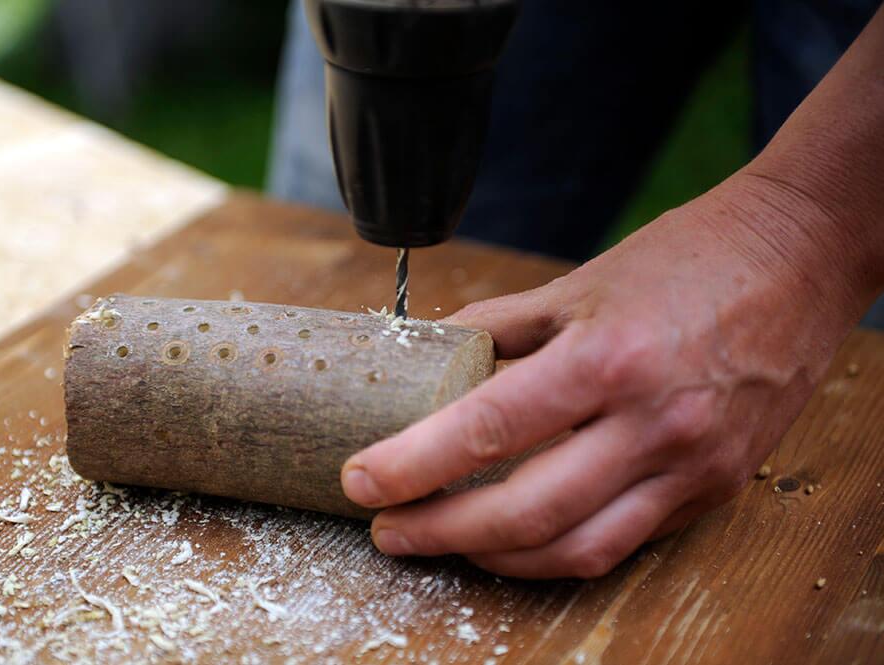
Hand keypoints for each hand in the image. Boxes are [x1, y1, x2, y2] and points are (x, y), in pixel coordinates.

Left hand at [340, 174, 865, 578]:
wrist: (797, 261)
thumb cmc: (686, 259)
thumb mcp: (580, 280)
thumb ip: (500, 326)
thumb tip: (433, 355)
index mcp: (607, 357)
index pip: (486, 429)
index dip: (412, 465)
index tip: (362, 481)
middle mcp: (650, 424)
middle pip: (525, 511)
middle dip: (441, 531)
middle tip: (389, 530)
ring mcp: (689, 465)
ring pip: (574, 548)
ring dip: (494, 558)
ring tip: (443, 541)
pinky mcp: (711, 488)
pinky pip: (622, 541)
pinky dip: (557, 551)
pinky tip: (515, 540)